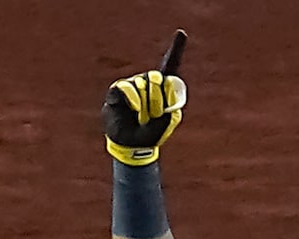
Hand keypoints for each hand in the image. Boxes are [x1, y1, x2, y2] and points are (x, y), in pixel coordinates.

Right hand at [103, 31, 188, 162]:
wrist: (131, 145)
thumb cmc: (150, 133)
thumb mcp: (165, 125)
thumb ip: (170, 114)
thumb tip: (162, 102)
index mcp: (163, 87)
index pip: (171, 65)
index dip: (176, 49)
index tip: (181, 34)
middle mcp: (148, 82)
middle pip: (156, 78)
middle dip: (158, 97)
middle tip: (154, 114)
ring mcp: (132, 85)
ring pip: (141, 84)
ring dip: (144, 103)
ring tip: (141, 117)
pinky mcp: (118, 91)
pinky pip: (125, 88)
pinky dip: (131, 98)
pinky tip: (134, 108)